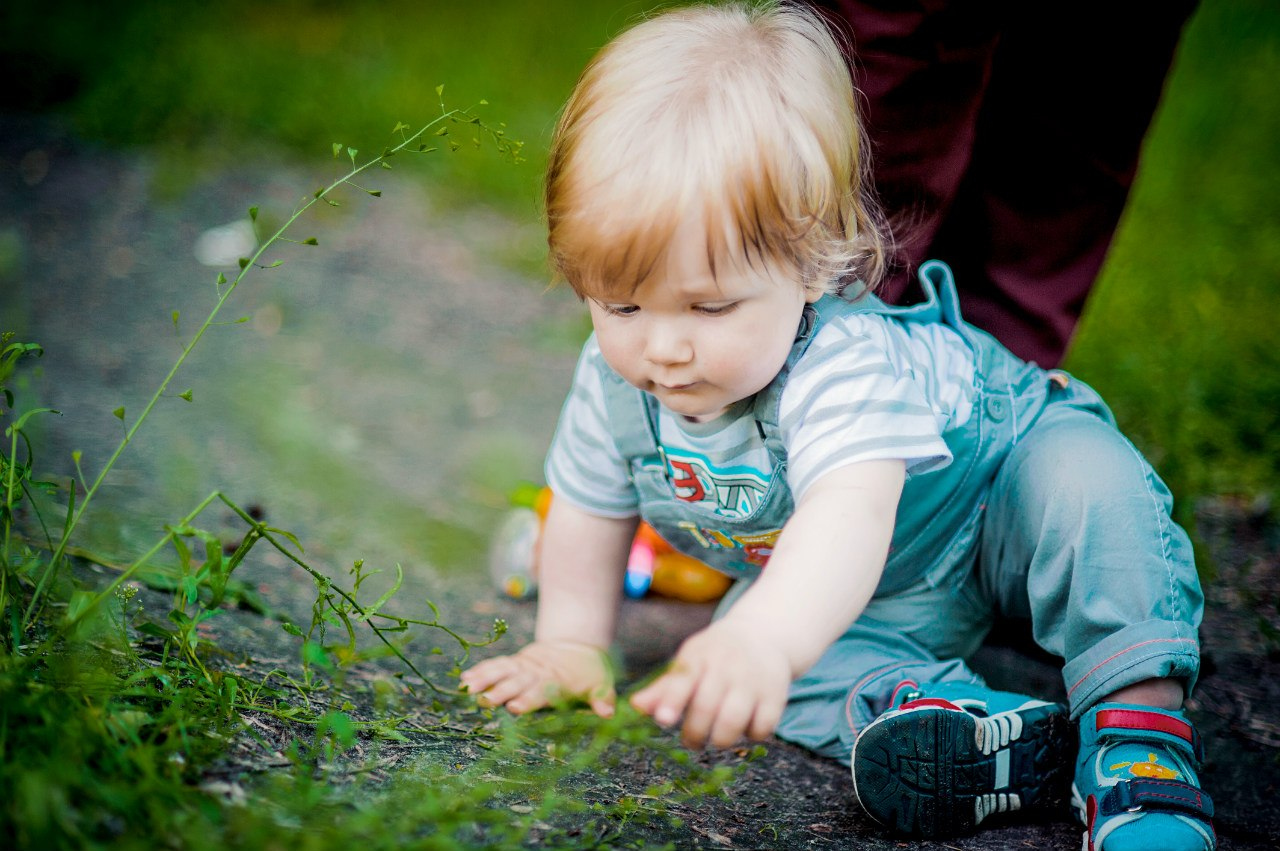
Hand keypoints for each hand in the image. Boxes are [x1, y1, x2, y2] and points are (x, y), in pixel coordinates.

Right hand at [460, 640, 615, 716]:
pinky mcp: (515, 662)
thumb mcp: (601, 685)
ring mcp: (523, 666)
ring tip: (467, 688)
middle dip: (500, 691)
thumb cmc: (589, 673)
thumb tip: (609, 714)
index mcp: (555, 683)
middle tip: (484, 701)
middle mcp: (536, 674)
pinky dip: (481, 670)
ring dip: (485, 679)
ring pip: (502, 671)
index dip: (529, 699)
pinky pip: (496, 664)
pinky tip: (464, 679)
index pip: (540, 692)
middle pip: (516, 683)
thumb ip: (603, 699)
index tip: (515, 707)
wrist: (577, 646)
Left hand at [629, 618, 790, 748]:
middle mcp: (727, 666)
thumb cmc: (714, 656)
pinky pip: (762, 728)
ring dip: (720, 739)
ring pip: (733, 721)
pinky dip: (751, 735)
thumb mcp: (688, 663)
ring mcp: (753, 680)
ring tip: (716, 737)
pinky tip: (744, 727)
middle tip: (691, 740)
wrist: (761, 636)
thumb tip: (635, 707)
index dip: (672, 700)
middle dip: (694, 734)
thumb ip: (664, 688)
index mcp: (699, 657)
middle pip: (706, 708)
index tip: (664, 720)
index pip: (683, 679)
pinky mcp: (776, 695)